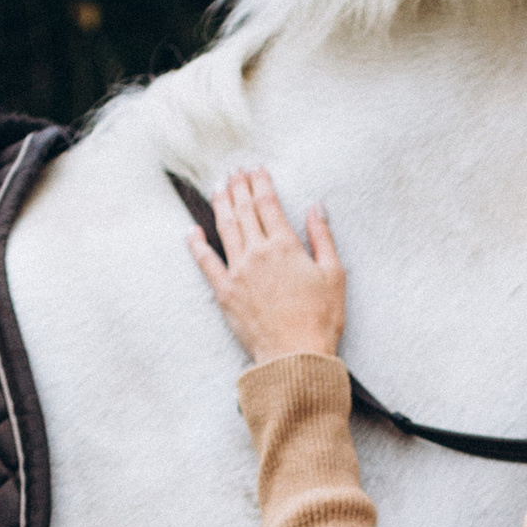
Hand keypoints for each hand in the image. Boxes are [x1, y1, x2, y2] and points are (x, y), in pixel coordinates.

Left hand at [191, 164, 346, 364]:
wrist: (295, 356)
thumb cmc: (321, 319)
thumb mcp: (334, 274)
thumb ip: (323, 237)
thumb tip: (316, 207)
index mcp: (285, 246)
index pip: (268, 204)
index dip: (261, 183)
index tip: (256, 169)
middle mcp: (258, 252)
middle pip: (244, 210)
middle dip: (239, 187)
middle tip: (234, 170)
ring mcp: (238, 271)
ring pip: (225, 227)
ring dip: (220, 204)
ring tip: (218, 187)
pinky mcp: (225, 291)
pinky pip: (206, 261)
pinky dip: (196, 244)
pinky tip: (192, 230)